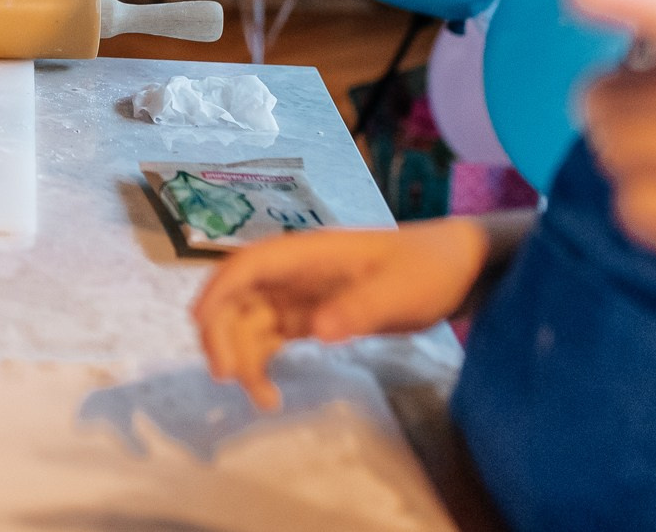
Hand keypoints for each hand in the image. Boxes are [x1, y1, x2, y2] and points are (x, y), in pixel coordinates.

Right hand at [191, 218, 494, 409]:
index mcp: (305, 254)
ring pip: (247, 324)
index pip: (247, 266)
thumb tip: (316, 331)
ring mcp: (296, 296)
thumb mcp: (399, 290)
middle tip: (229, 377)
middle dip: (222, 334)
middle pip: (236, 298)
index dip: (218, 291)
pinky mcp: (308, 318)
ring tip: (263, 401)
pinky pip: (268, 340)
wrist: (455, 270)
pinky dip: (260, 364)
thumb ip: (358, 309)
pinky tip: (270, 393)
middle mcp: (291, 273)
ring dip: (241, 357)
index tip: (200, 324)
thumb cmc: (426, 269)